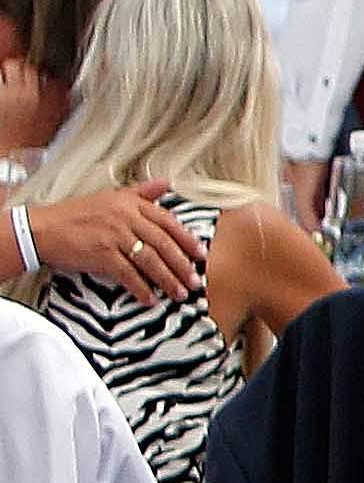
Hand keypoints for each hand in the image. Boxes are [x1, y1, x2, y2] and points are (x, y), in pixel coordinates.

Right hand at [17, 186, 206, 302]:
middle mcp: (126, 218)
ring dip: (167, 280)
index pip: (168, 222)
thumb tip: (167, 183)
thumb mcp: (110, 197)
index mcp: (131, 204)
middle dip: (182, 265)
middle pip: (163, 244)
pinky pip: (128, 275)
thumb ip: (141, 192)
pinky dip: (141, 288)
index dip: (187, 240)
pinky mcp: (101, 255)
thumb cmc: (77, 214)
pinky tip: (151, 299)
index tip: (202, 255)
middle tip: (196, 282)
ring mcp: (114, 237)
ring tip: (179, 294)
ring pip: (150, 260)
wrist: (42, 228)